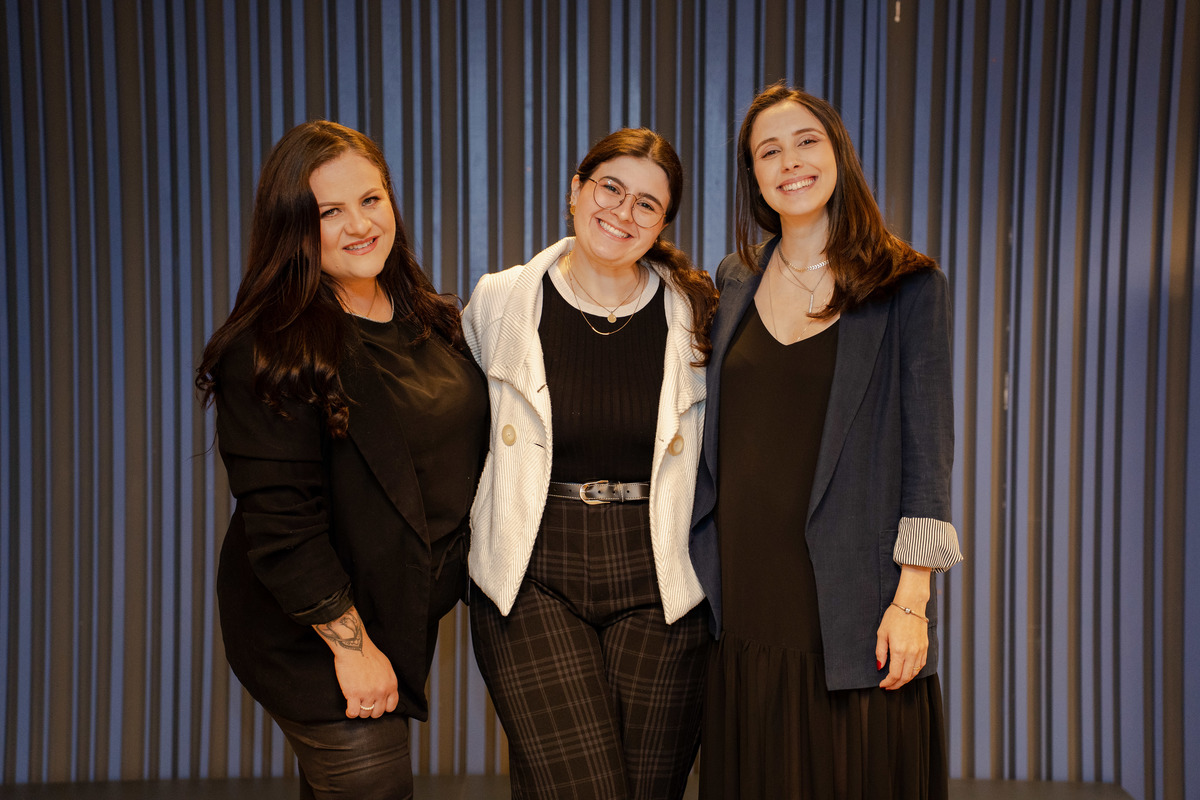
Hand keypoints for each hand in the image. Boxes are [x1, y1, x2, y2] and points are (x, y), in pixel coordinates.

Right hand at [313, 606, 400, 717]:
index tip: (376, 705)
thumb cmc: (368, 654)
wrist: (354, 647)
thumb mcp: (386, 667)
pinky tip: (349, 708)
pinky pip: (353, 713)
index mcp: (391, 684)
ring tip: (355, 705)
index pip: (391, 706)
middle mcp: (381, 691)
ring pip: (365, 714)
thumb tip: (386, 691)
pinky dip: (350, 713)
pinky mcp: (353, 694)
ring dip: (360, 711)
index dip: (382, 707)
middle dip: (370, 711)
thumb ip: (387, 681)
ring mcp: (368, 694)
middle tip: (364, 705)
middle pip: (377, 713)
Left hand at [875, 565, 931, 690]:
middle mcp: (912, 653)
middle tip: (888, 686)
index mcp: (899, 650)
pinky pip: (921, 665)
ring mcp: (920, 651)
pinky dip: (914, 672)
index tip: (882, 685)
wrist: (911, 605)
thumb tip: (879, 667)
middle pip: (906, 677)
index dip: (888, 683)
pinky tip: (907, 671)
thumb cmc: (894, 617)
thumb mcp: (882, 633)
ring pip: (914, 673)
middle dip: (896, 684)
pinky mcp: (925, 647)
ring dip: (905, 680)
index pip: (895, 675)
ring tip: (897, 680)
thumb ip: (880, 652)